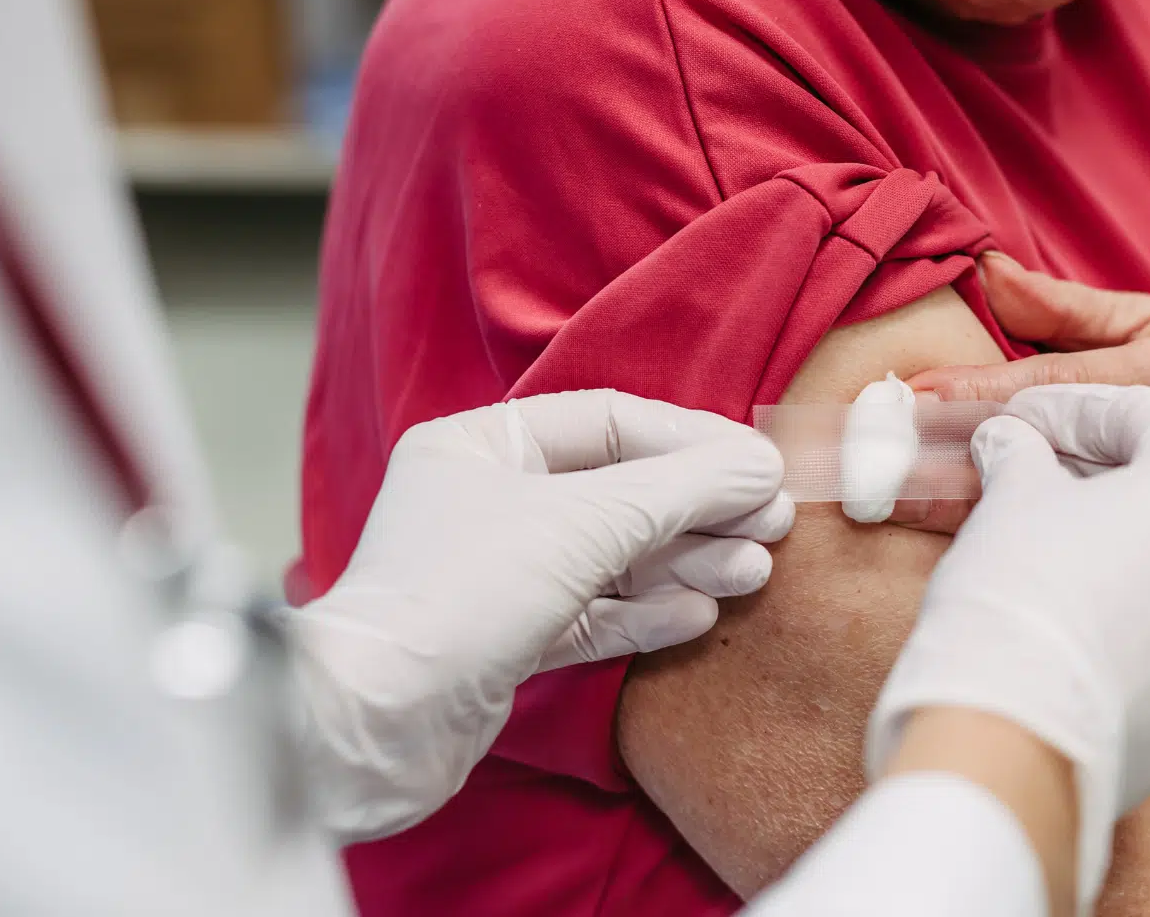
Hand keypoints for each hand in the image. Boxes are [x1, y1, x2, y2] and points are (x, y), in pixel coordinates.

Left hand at [280, 390, 791, 840]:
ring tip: (751, 571)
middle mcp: (485, 501)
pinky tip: (699, 614)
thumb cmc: (461, 595)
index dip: (692, 442)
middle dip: (699, 509)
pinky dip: (647, 614)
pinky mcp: (506, 642)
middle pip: (619, 491)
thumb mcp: (584, 523)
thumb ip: (680, 489)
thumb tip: (760, 465)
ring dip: (687, 563)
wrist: (376, 725)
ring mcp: (497, 574)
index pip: (610, 424)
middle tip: (773, 525)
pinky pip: (593, 615)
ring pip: (613, 558)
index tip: (761, 465)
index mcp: (480, 446)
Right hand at [866, 384, 1149, 913]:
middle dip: (1105, 475)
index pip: (1143, 414)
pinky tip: (1076, 619)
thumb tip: (1009, 444)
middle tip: (1035, 476)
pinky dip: (1137, 611)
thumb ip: (1018, 453)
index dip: (1070, 411)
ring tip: (1051, 552)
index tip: (1020, 421)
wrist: (1024, 743)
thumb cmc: (1022, 595)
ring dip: (1124, 545)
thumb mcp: (1012, 496)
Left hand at [914, 252, 1149, 556]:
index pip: (1050, 391)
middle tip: (868, 472)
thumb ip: (1067, 309)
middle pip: (1039, 465)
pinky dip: (1024, 560)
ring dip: (967, 521)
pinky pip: (1086, 564)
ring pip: (1055, 525)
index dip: (969, 400)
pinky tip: (961, 561)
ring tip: (889, 510)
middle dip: (946, 469)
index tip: (901, 403)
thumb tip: (982, 271)